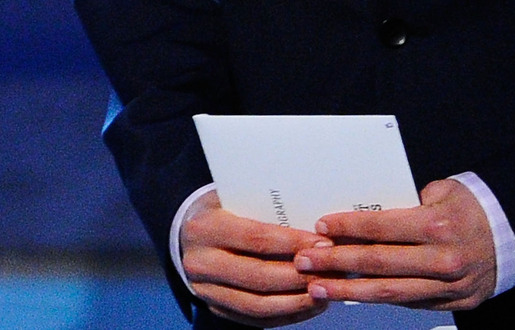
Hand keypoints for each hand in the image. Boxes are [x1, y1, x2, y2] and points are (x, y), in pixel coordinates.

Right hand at [179, 190, 327, 325]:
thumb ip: (263, 206)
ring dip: (296, 302)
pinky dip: (286, 315)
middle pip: (259, 276)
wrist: (183, 233)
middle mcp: (202, 262)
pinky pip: (255, 319)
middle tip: (331, 271)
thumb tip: (313, 218)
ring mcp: (206, 290)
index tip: (324, 244)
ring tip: (326, 293)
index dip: (293, 243)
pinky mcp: (215, 309)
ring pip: (257, 305)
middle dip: (300, 277)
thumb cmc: (219, 209)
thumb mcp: (232, 197)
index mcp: (206, 228)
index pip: (256, 239)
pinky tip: (309, 305)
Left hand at [293, 177, 496, 310]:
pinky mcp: (450, 303)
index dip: (347, 228)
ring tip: (316, 287)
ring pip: (388, 292)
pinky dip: (376, 299)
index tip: (320, 228)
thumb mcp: (440, 192)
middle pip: (378, 263)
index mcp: (437, 225)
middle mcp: (442, 258)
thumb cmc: (469, 208)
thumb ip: (403, 204)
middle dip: (336, 262)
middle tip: (304, 261)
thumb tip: (359, 218)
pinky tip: (351, 294)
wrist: (512, 237)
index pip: (381, 227)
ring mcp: (447, 286)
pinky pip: (406, 302)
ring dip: (347, 290)